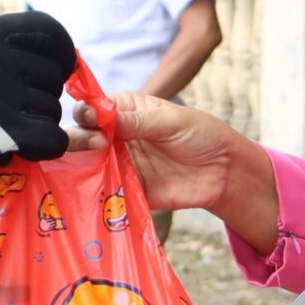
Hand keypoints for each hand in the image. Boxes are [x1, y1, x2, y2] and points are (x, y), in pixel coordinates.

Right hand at [0, 11, 74, 199]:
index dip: (60, 53)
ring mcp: (0, 97)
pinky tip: (29, 149)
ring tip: (15, 130)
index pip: (49, 31)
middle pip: (52, 76)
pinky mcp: (4, 135)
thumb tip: (49, 52)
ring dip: (41, 123)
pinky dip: (48, 146)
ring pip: (52, 109)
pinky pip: (52, 138)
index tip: (56, 69)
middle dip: (43, 95)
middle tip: (23, 110)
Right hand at [71, 93, 281, 248]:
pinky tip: (94, 194)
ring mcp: (119, 165)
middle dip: (79, 141)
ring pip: (88, 166)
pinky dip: (97, 195)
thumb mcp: (170, 121)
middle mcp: (116, 137)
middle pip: (83, 138)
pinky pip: (105, 194)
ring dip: (83, 168)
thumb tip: (96, 114)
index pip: (91, 109)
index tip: (91, 121)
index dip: (86, 114)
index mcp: (124, 111)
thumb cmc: (201, 134)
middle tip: (96, 146)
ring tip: (91, 169)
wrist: (225, 171)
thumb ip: (134, 121)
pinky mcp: (127, 192)